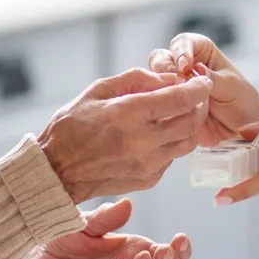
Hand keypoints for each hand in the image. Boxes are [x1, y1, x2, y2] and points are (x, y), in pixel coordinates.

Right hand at [38, 68, 212, 202]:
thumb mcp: (97, 90)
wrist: (56, 172)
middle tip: (197, 95)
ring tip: (183, 113)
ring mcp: (147, 163)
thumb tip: (167, 78)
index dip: (197, 87)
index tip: (202, 80)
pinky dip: (174, 142)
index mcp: (128, 114)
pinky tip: (161, 133)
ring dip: (191, 125)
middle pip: (191, 121)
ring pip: (188, 142)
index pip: (180, 99)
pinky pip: (173, 157)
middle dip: (200, 105)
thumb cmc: (71, 127)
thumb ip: (135, 80)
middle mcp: (142, 141)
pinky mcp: (148, 179)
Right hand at [147, 33, 258, 144]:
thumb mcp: (231, 86)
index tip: (184, 65)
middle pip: (162, 58)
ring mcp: (175, 86)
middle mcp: (185, 67)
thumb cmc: (242, 102)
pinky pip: (157, 101)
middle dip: (165, 69)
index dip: (181, 50)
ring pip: (154, 79)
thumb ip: (212, 77)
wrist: (242, 131)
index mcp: (202, 52)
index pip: (184, 42)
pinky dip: (159, 104)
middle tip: (176, 83)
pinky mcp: (168, 105)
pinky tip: (170, 112)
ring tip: (176, 100)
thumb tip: (196, 69)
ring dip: (161, 87)